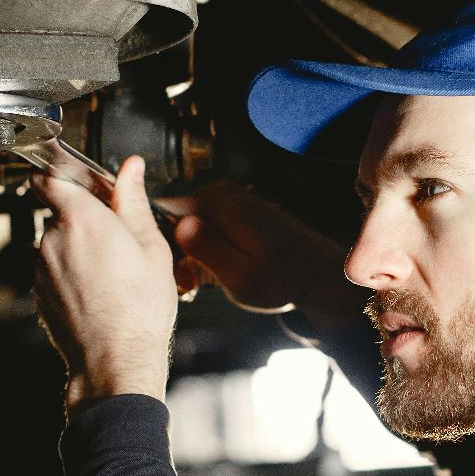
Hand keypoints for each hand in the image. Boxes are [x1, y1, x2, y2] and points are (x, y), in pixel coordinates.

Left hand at [32, 156, 177, 405]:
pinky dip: (71, 276)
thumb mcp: (151, 247)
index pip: (50, 179)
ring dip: (78, 250)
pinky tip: (99, 293)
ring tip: (112, 274)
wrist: (115, 360)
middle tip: (117, 241)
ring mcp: (42, 268)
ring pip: (58, 244)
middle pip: (60, 214)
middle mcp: (53, 239)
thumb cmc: (138, 310)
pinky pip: (54, 271)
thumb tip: (131, 170)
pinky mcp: (39, 292)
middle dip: (83, 221)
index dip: (63, 178)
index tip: (81, 185)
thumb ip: (133, 202)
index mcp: (82, 219)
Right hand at [160, 180, 360, 332]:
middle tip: (187, 284)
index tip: (172, 270)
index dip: (158, 241)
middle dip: (172, 249)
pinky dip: (200, 249)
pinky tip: (211, 271)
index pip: (162, 208)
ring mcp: (227, 196)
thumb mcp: (242, 277)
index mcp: (220, 203)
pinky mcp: (232, 206)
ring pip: (184, 222)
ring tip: (198, 282)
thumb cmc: (282, 280)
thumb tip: (181, 223)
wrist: (316, 272)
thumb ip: (209, 250)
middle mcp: (221, 191)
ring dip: (186, 253)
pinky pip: (200, 224)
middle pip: (171, 215)